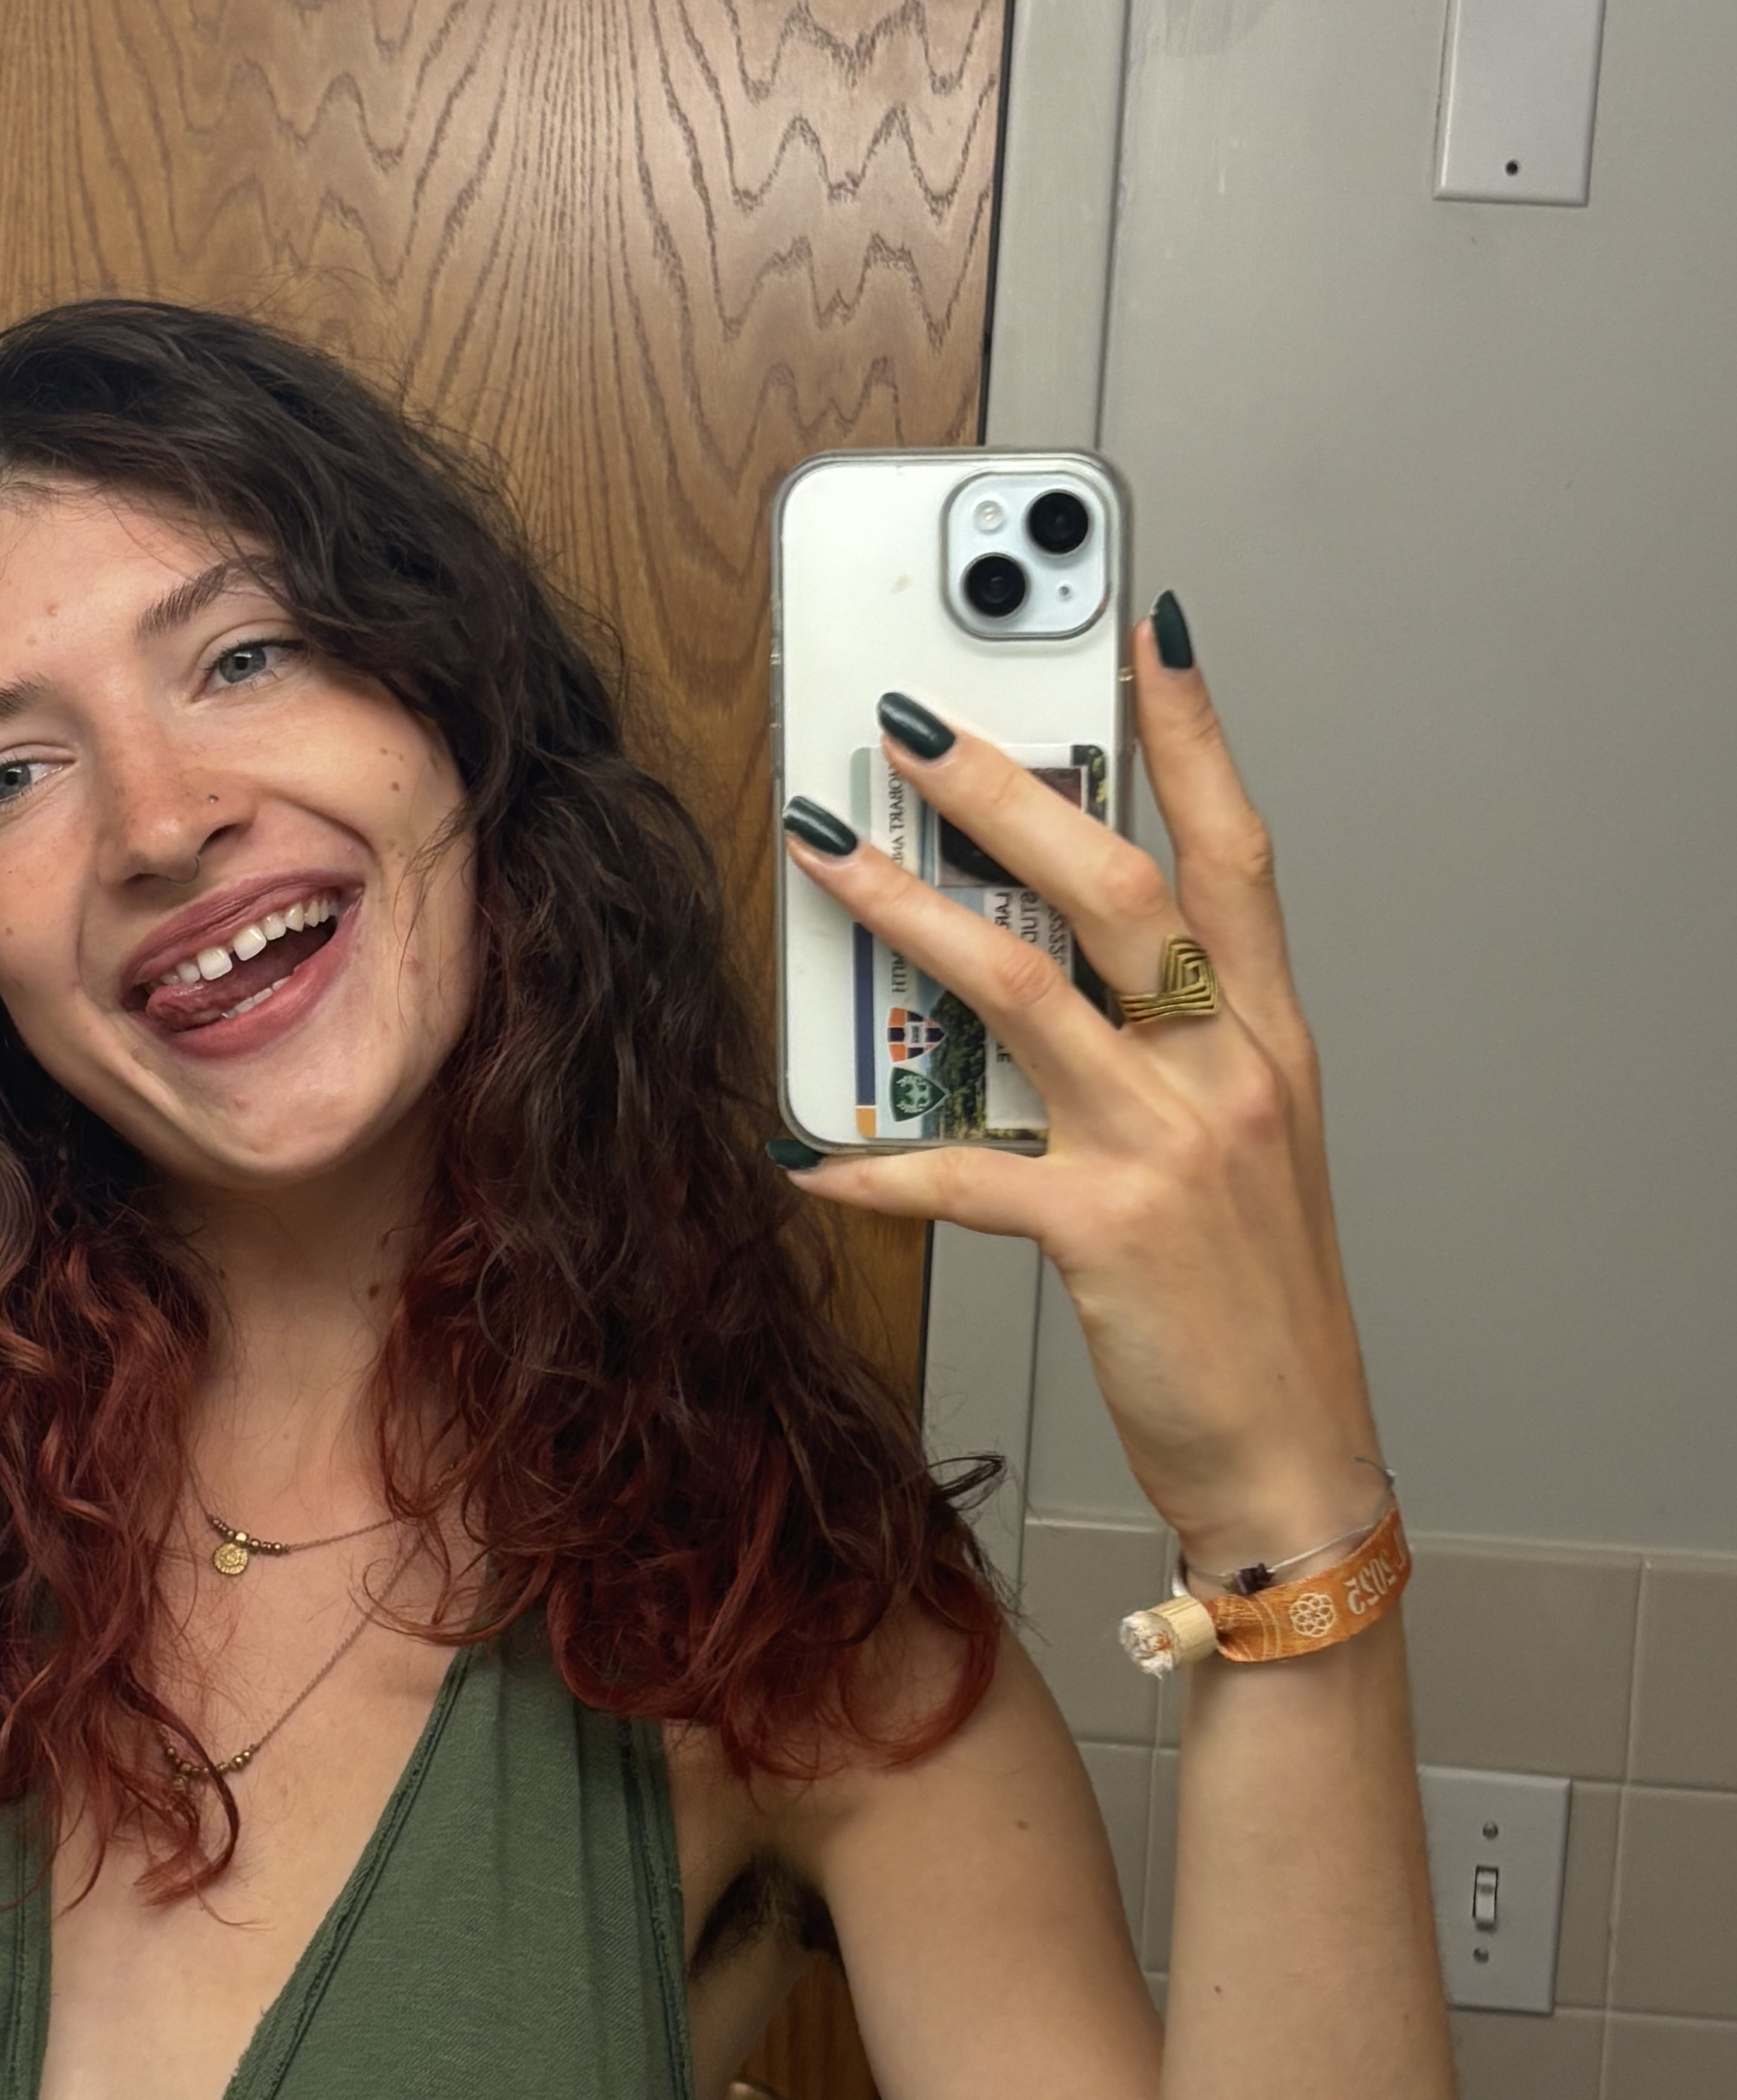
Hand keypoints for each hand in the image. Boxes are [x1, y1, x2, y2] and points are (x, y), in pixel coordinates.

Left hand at [777, 605, 1379, 1576]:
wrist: (1289, 1453)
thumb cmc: (1252, 1307)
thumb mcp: (1241, 1151)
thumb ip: (1169, 1052)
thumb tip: (1062, 977)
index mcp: (1262, 1041)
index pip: (1235, 855)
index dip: (1196, 739)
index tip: (1148, 645)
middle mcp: (1225, 1070)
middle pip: (1115, 886)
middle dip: (1008, 791)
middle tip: (916, 730)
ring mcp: (1167, 1146)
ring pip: (1024, 990)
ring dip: (911, 914)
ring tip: (830, 859)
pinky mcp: (1104, 1230)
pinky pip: (962, 1173)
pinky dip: (875, 1162)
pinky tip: (810, 1154)